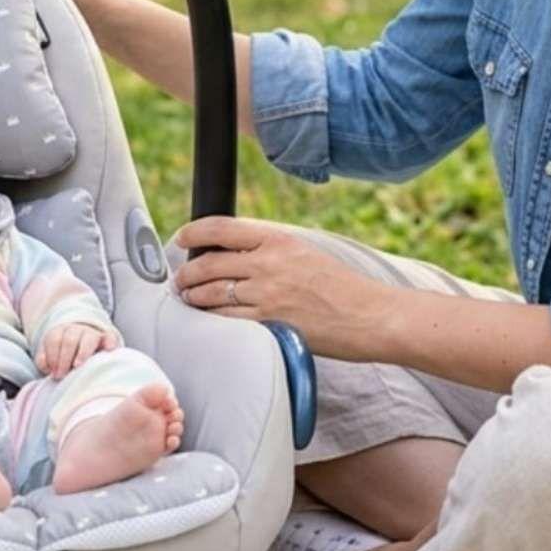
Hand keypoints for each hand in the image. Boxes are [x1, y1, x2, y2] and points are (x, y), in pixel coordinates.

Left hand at [36, 322, 119, 377]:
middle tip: (61, 375)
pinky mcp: (108, 339)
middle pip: (69, 339)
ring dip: (82, 352)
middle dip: (63, 358)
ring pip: (88, 338)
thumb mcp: (50, 359)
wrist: (82, 351)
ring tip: (77, 365)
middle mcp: (76, 330)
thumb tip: (46, 366)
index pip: (54, 339)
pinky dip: (110, 342)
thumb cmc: (63, 360)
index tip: (53, 373)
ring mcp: (92, 334)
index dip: (52, 356)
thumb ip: (43, 362)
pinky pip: (110, 337)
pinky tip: (109, 350)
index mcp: (60, 332)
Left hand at [172, 215, 387, 361]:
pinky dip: (211, 318)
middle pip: (209, 262)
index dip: (193, 232)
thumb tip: (233, 251)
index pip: (222, 227)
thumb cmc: (342, 287)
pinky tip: (207, 320)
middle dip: (187, 272)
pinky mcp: (269, 323)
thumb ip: (271, 250)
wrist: (370, 316)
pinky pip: (226, 320)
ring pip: (212, 292)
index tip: (181, 239)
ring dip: (193, 296)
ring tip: (190, 299)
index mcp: (278, 240)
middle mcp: (269, 263)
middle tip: (180, 279)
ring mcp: (267, 294)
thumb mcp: (305, 253)